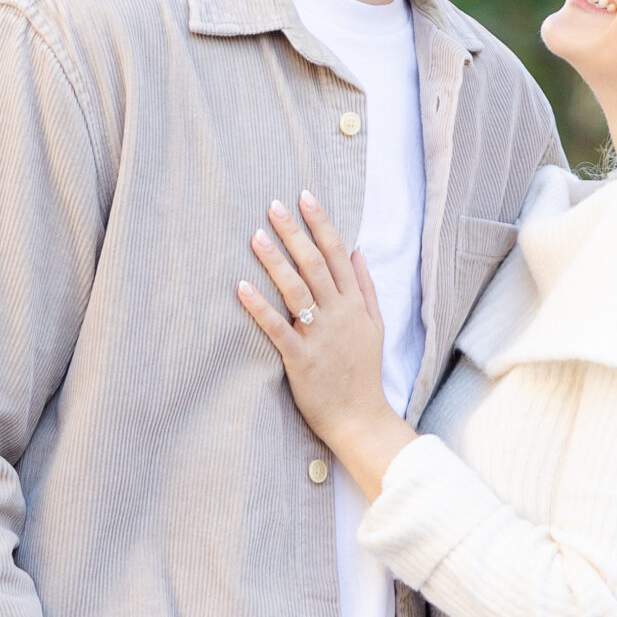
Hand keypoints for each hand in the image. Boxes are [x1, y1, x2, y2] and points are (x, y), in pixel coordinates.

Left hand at [238, 193, 417, 499]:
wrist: (361, 418)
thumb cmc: (363, 373)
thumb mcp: (375, 326)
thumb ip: (366, 288)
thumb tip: (358, 251)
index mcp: (355, 304)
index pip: (338, 254)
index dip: (321, 224)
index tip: (304, 197)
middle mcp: (339, 315)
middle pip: (315, 265)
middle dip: (294, 233)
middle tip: (273, 206)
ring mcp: (321, 337)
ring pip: (297, 290)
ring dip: (276, 261)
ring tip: (256, 236)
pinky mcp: (301, 359)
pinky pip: (278, 329)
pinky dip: (260, 307)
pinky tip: (241, 287)